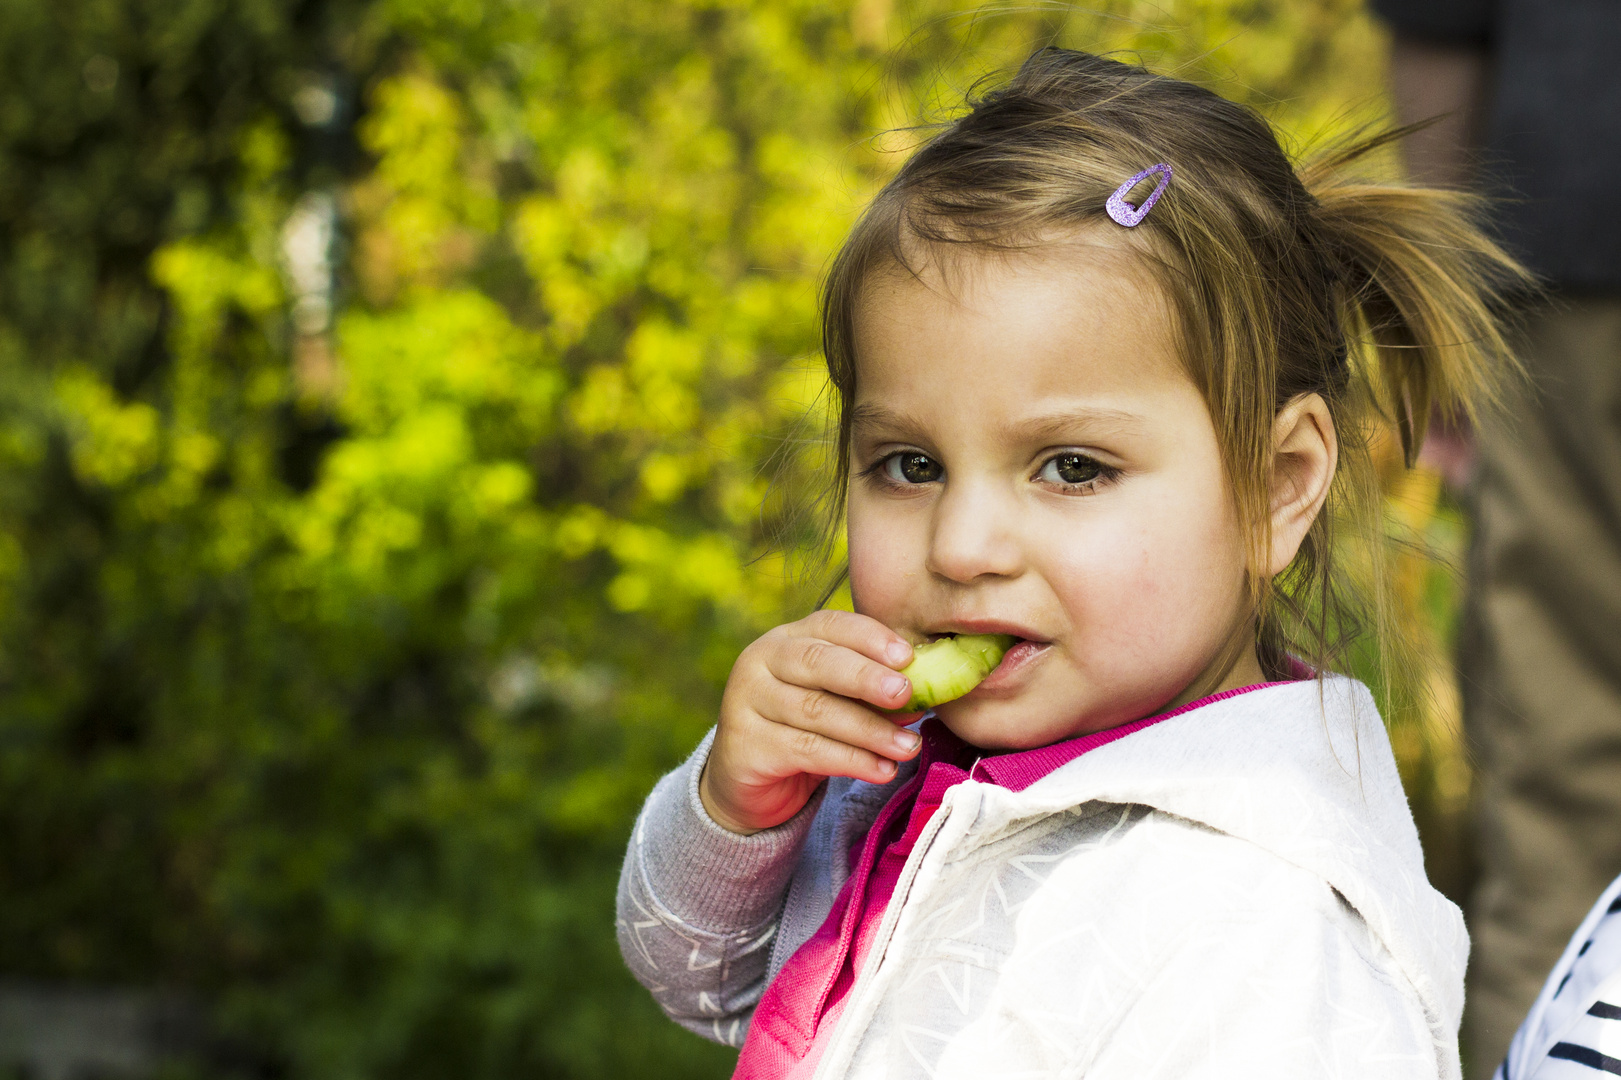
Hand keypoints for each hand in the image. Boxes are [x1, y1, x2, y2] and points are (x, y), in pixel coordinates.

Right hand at [699, 610, 921, 834]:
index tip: (908, 657)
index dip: (870, 638)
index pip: (830, 625)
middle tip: (906, 695)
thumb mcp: (837, 703)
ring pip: (817, 711)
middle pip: (819, 662)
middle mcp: (760, 661)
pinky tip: (882, 770)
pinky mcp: (746, 745)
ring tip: (908, 747)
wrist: (749, 782)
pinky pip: (807, 750)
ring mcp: (746, 702)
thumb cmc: (803, 730)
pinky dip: (852, 761)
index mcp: (787, 639)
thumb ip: (870, 694)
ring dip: (870, 730)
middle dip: (867, 678)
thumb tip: (920, 698)